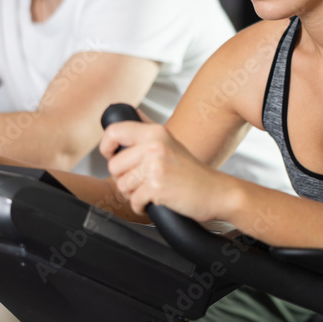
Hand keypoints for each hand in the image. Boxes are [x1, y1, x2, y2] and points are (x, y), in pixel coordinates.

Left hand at [99, 118, 225, 221]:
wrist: (217, 192)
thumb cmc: (191, 172)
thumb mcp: (169, 143)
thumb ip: (147, 132)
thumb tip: (126, 115)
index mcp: (155, 132)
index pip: (113, 131)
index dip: (105, 147)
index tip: (111, 156)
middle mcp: (154, 145)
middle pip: (113, 165)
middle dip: (124, 179)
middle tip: (142, 182)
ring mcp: (156, 166)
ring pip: (122, 185)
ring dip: (133, 194)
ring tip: (151, 190)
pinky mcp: (157, 187)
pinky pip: (134, 200)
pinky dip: (141, 206)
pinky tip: (156, 201)